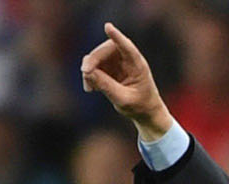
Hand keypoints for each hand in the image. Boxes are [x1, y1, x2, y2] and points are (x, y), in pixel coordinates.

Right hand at [81, 22, 172, 141]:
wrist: (144, 111)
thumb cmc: (139, 105)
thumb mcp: (123, 99)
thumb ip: (107, 86)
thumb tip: (87, 73)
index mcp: (137, 64)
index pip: (127, 47)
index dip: (117, 37)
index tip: (107, 27)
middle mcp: (127, 58)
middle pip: (106, 50)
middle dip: (93, 59)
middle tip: (84, 72)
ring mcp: (117, 61)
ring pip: (97, 57)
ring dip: (89, 70)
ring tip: (89, 89)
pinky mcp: (109, 67)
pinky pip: (94, 66)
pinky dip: (90, 76)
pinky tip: (91, 89)